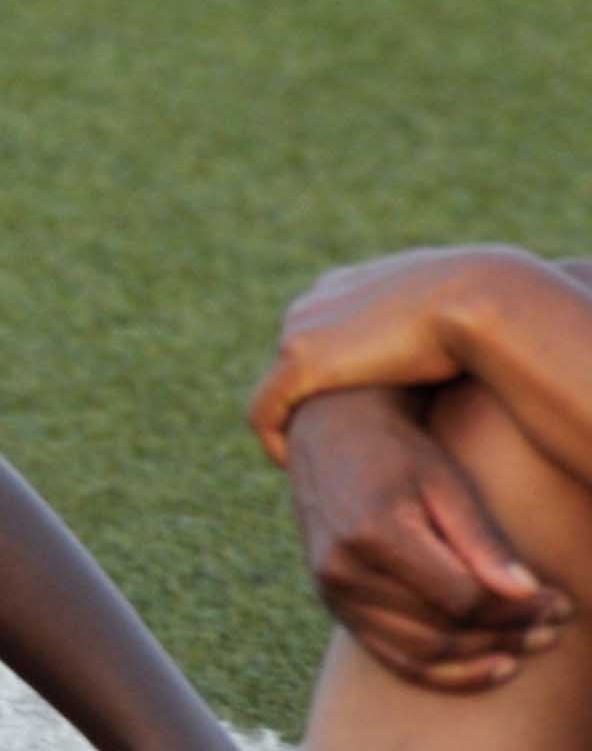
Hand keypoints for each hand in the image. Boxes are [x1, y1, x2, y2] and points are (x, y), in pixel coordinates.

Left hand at [249, 246, 545, 461]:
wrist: (479, 297)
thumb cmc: (485, 305)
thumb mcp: (452, 307)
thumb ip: (432, 324)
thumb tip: (448, 345)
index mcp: (344, 283)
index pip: (317, 330)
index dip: (328, 371)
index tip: (345, 409)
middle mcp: (313, 302)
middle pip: (291, 361)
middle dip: (305, 400)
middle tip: (329, 444)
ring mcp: (299, 331)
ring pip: (276, 388)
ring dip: (292, 424)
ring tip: (316, 458)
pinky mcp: (299, 364)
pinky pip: (264, 413)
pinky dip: (274, 440)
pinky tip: (296, 467)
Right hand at [280, 384, 569, 687]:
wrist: (328, 437)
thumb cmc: (398, 454)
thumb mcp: (446, 483)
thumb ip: (484, 541)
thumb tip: (530, 596)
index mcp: (373, 534)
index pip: (462, 598)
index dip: (518, 610)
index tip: (560, 602)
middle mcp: (344, 571)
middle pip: (444, 630)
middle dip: (509, 635)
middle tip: (557, 626)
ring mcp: (333, 593)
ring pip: (422, 653)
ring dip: (484, 656)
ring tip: (532, 644)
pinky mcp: (334, 605)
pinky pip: (395, 658)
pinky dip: (446, 673)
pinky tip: (493, 667)